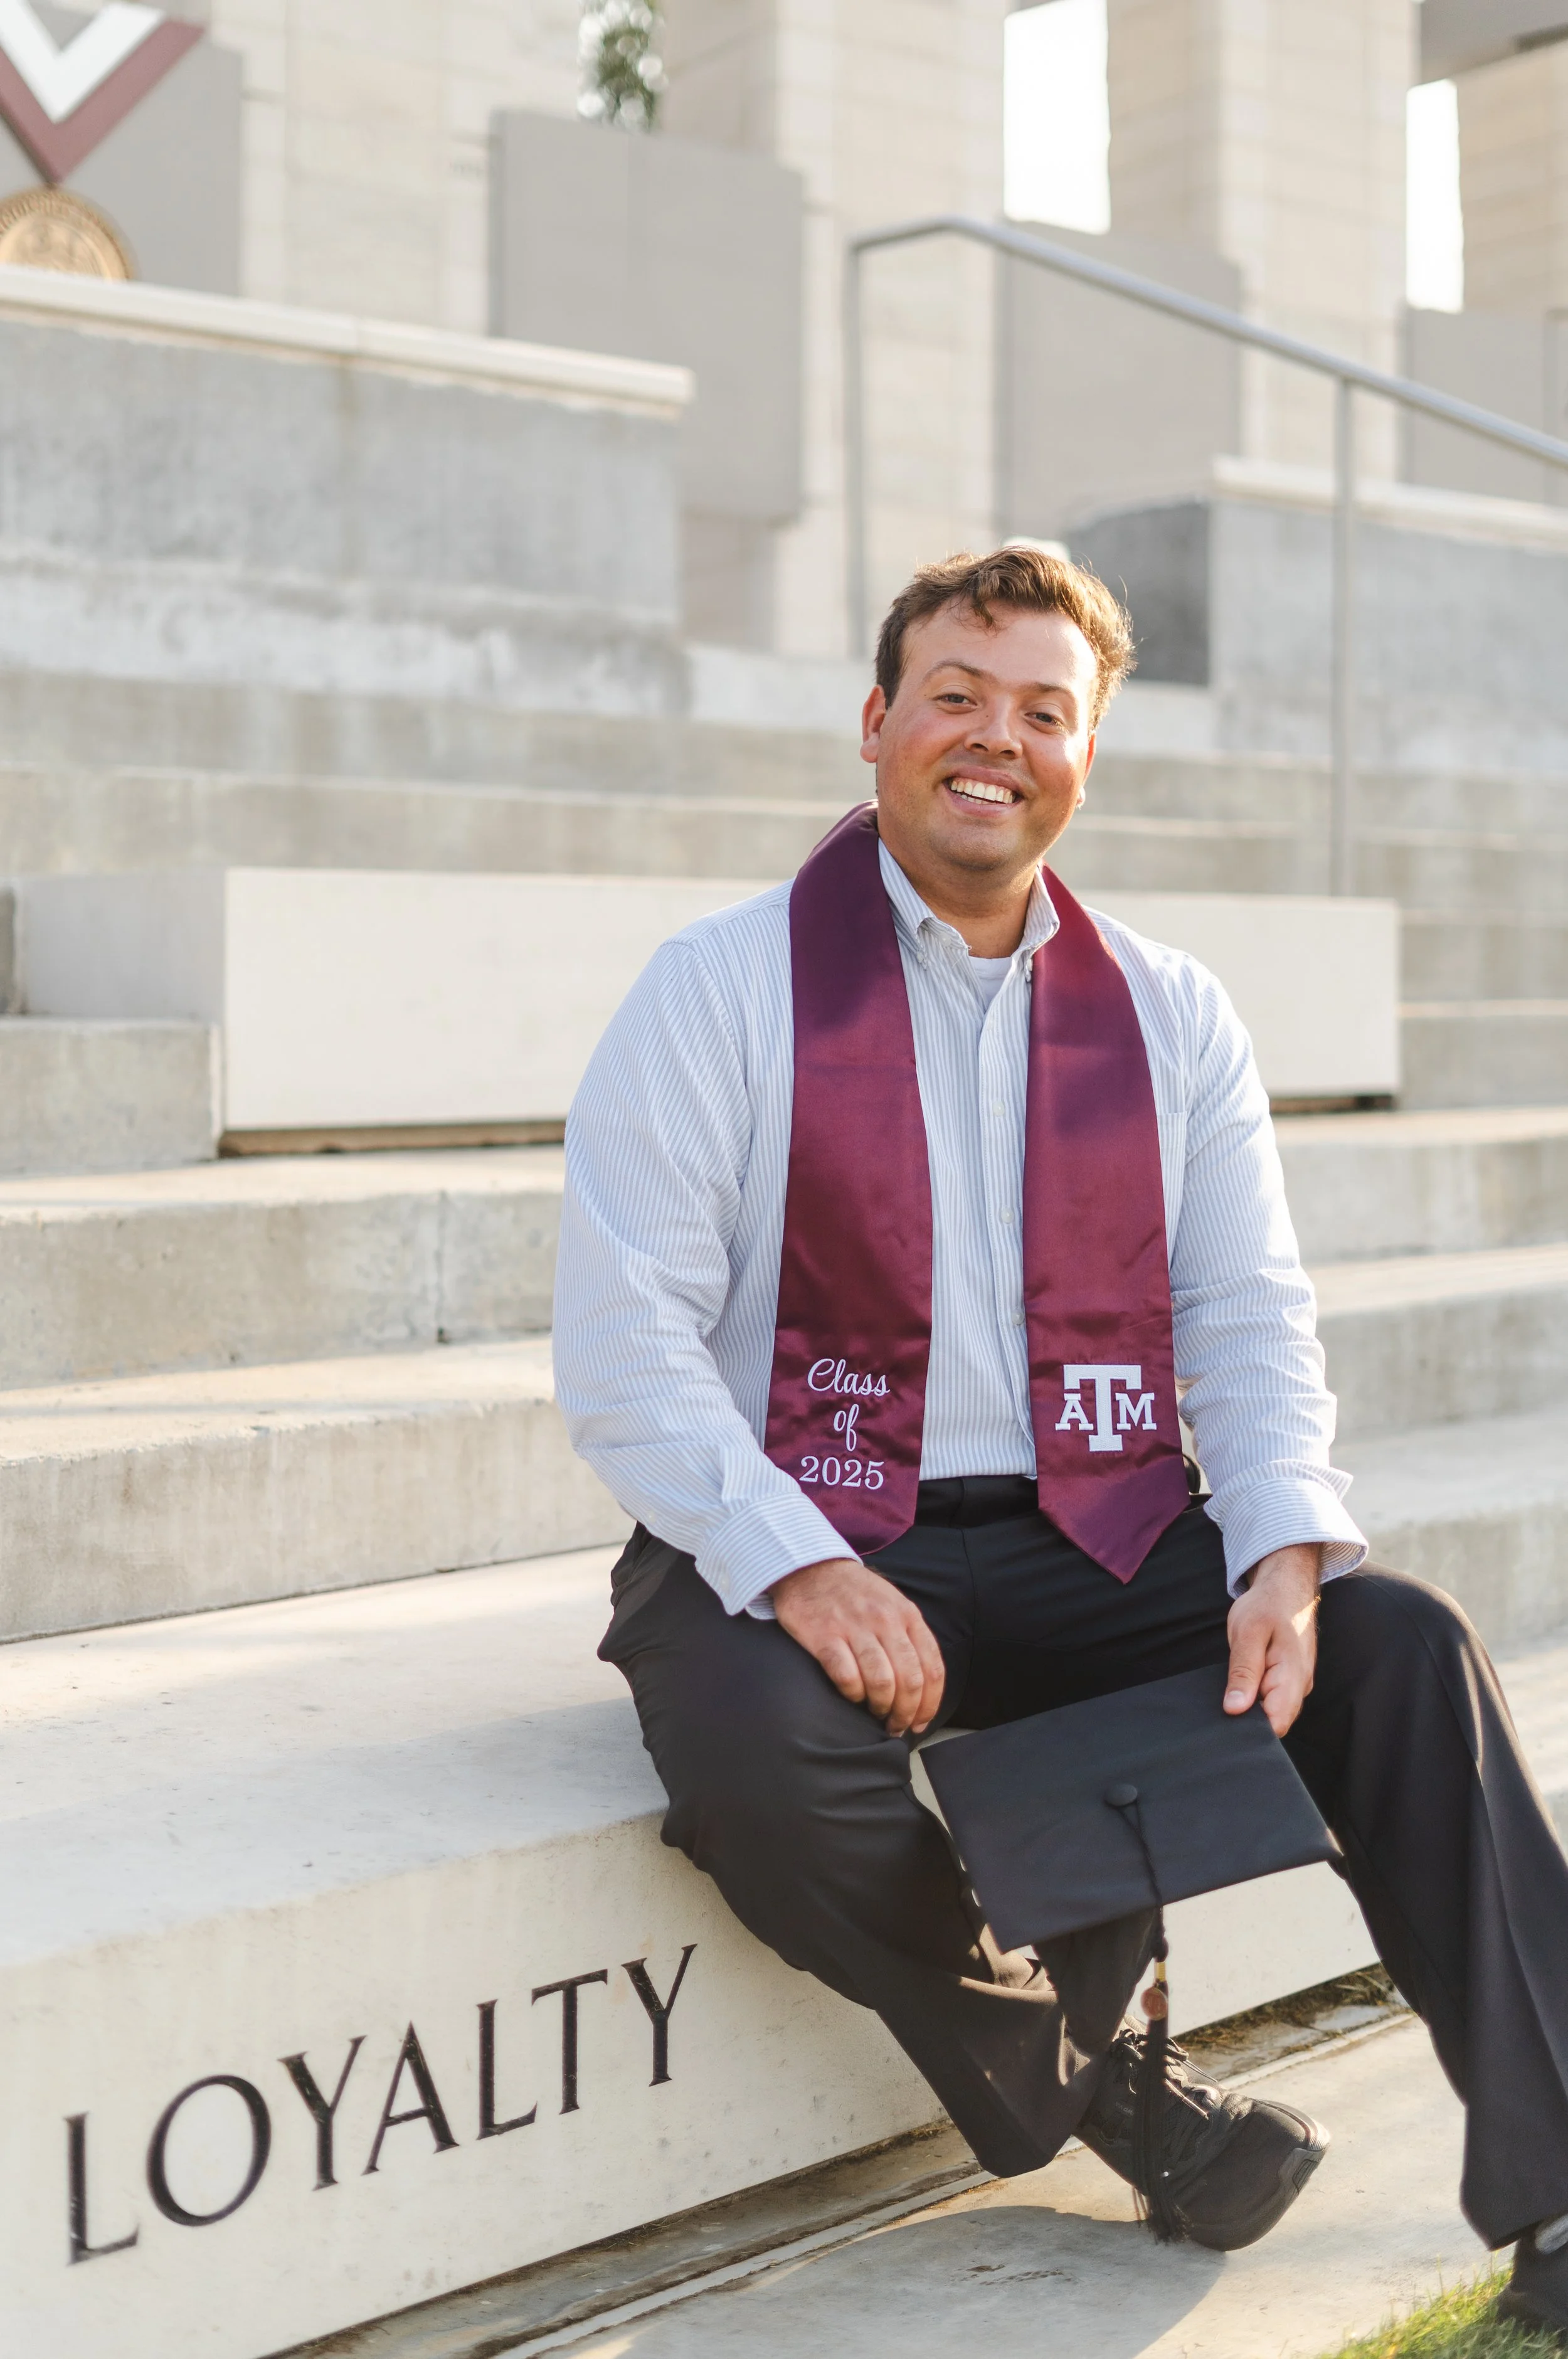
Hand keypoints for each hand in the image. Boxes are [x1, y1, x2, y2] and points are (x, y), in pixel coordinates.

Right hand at [771, 1557, 945, 1735]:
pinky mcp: (824, 1635)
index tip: (920, 1723)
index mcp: (907, 1615)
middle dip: (906, 1713)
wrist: (809, 1567)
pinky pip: (846, 1677)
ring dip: (881, 1708)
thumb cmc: (855, 1593)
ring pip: (882, 1682)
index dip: (930, 1704)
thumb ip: (910, 1636)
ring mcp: (854, 1627)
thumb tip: (923, 1686)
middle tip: (896, 1726)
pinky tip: (852, 1695)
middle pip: (910, 1681)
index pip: (932, 1669)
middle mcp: (885, 1620)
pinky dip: (853, 1694)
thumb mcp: (893, 1603)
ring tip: (875, 1714)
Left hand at [1224, 1544, 1321, 1736]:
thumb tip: (1234, 1709)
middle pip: (1274, 1722)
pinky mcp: (1289, 1680)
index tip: (1230, 1717)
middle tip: (1230, 1693)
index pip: (1276, 1724)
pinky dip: (1256, 1695)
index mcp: (1293, 1676)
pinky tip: (1244, 1680)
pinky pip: (1272, 1699)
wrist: (1286, 1587)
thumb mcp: (1247, 1635)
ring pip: (1272, 1711)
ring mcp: (1297, 1684)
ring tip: (1239, 1681)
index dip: (1251, 1728)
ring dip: (1252, 1704)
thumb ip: (1243, 1673)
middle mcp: (1300, 1686)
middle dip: (1249, 1717)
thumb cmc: (1267, 1606)